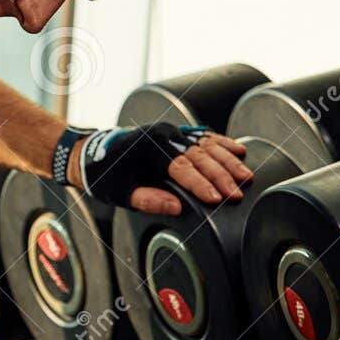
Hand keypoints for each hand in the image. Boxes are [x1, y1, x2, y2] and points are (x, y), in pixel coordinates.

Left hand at [73, 124, 250, 216]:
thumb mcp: (121, 193)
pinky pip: (203, 137)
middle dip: (221, 176)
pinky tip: (238, 151)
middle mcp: (163, 134)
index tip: (218, 200)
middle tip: (237, 194)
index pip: (181, 168)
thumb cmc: (105, 175)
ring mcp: (171, 131)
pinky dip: (222, 144)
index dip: (201, 185)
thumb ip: (148, 200)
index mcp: (149, 147)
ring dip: (228, 161)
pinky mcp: (176, 133)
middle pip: (199, 156)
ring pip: (206, 145)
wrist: (93, 152)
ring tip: (246, 177)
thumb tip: (177, 208)